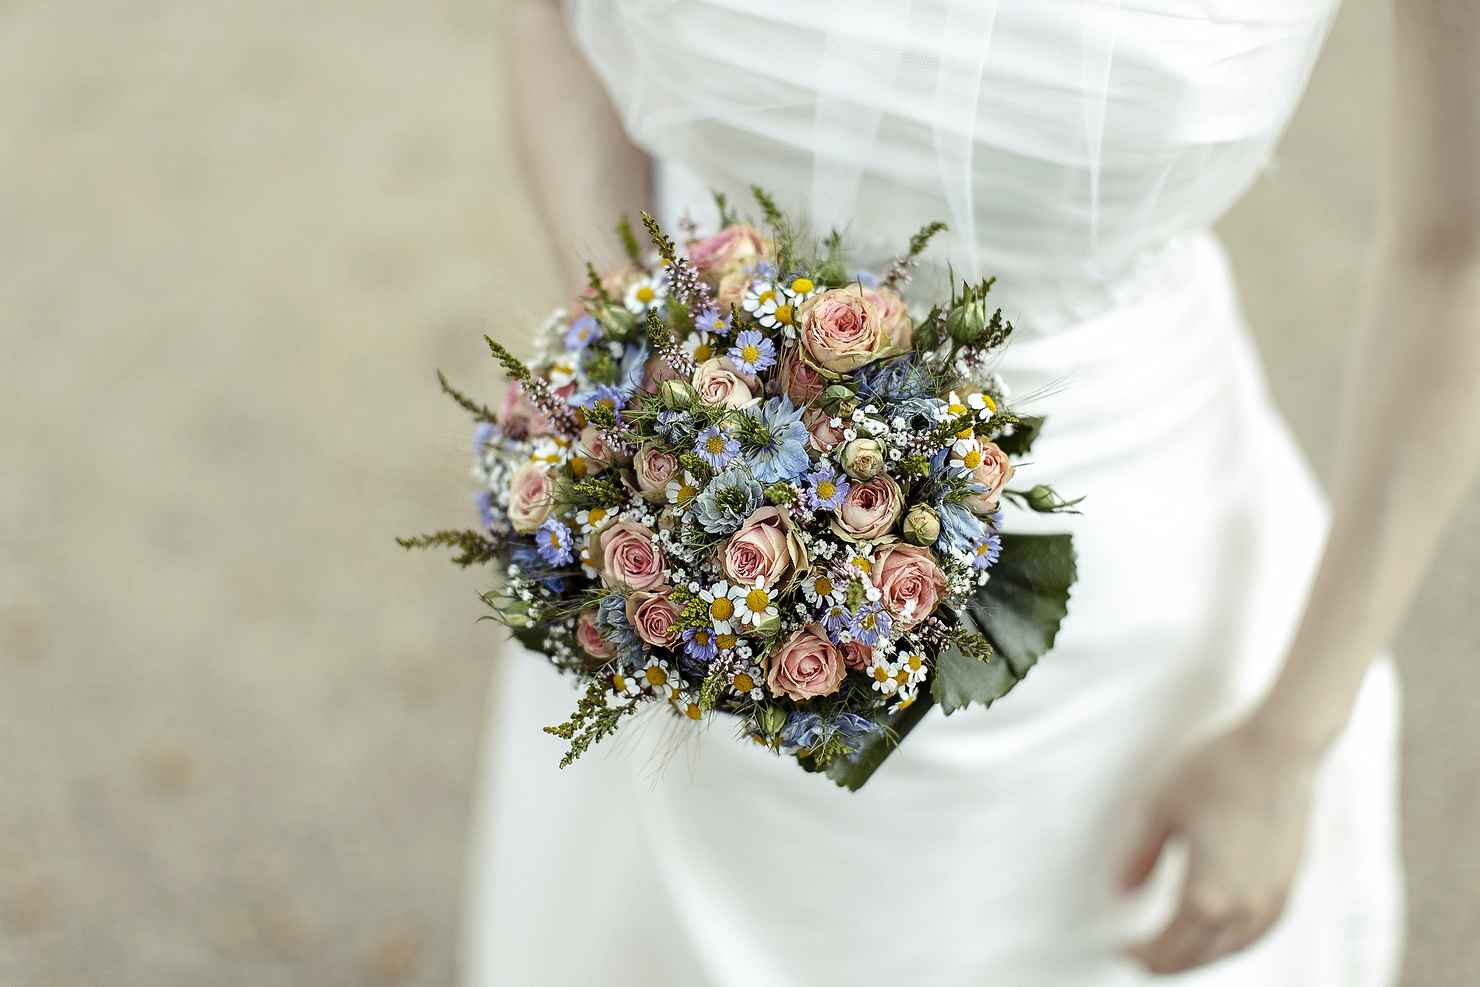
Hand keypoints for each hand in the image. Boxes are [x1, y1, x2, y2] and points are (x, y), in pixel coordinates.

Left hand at [1120, 721, 1322, 973]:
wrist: (1279, 750)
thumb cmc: (1217, 771)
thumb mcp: (1161, 809)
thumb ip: (1140, 857)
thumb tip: (1121, 892)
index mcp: (1206, 895)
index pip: (1167, 946)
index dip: (1141, 953)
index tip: (1121, 950)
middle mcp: (1243, 908)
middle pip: (1199, 956)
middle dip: (1167, 963)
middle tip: (1142, 959)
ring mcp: (1271, 900)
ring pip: (1231, 949)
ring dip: (1201, 957)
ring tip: (1175, 952)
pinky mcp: (1289, 885)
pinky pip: (1257, 933)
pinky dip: (1232, 943)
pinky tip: (1220, 934)